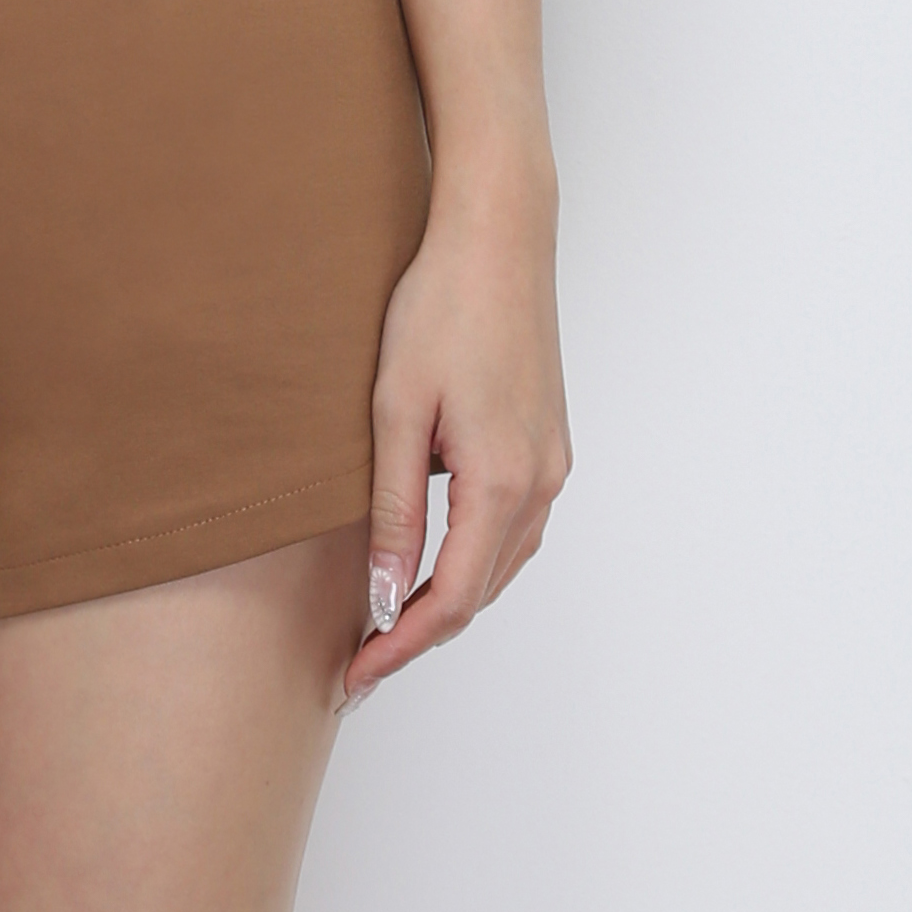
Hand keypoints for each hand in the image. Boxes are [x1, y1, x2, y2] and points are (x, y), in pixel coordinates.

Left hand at [340, 178, 571, 707]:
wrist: (498, 237)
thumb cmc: (439, 307)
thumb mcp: (396, 409)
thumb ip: (394, 509)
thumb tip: (386, 596)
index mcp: (501, 481)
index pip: (454, 599)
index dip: (404, 646)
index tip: (358, 674)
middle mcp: (540, 482)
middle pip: (484, 590)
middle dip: (424, 630)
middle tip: (362, 656)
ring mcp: (553, 462)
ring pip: (504, 561)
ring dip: (452, 595)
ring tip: (391, 615)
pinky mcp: (550, 440)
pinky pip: (516, 524)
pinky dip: (477, 553)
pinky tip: (438, 552)